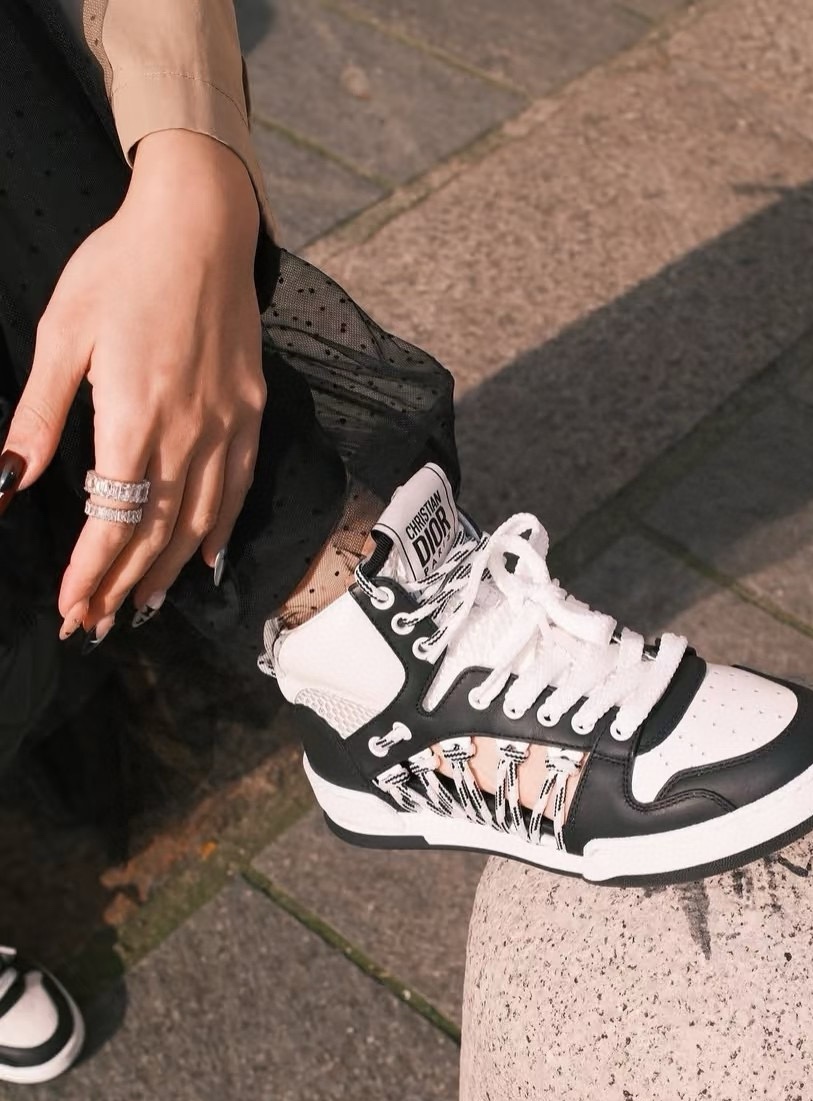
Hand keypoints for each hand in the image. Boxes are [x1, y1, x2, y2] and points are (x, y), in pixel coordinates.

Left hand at [2, 130, 265, 637]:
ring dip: (166, 573)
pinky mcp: (251, 415)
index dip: (90, 571)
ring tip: (138, 608)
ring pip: (199, 522)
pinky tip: (204, 562)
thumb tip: (10, 479)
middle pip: (155, 532)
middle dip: (120, 584)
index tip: (69, 608)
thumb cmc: (120, 269)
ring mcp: (228, 428)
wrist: (199, 226)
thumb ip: (40, 414)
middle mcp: (189, 434)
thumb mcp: (62, 334)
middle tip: (93, 625)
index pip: (113, 518)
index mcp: (135, 415)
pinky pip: (238, 491)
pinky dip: (219, 534)